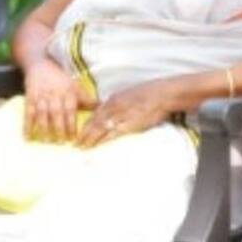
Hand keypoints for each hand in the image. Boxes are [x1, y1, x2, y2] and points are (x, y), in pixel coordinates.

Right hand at [22, 60, 91, 144]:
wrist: (40, 64)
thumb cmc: (60, 79)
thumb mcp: (75, 86)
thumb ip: (86, 99)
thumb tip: (102, 108)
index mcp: (68, 92)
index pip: (70, 109)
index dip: (71, 123)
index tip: (74, 137)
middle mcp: (54, 94)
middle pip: (56, 112)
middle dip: (59, 128)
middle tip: (61, 142)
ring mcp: (41, 96)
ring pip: (42, 113)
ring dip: (44, 128)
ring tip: (47, 141)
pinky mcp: (30, 98)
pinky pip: (28, 113)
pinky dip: (27, 125)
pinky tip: (27, 136)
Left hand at [77, 76, 193, 148]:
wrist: (166, 93)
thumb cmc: (153, 94)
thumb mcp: (132, 96)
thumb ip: (121, 104)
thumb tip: (114, 113)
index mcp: (115, 98)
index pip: (96, 112)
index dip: (87, 124)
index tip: (79, 132)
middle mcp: (115, 105)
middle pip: (95, 120)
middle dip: (84, 132)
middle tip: (75, 143)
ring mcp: (122, 113)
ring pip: (101, 127)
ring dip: (90, 138)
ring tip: (82, 147)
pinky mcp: (131, 122)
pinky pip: (113, 132)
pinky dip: (103, 139)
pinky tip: (97, 145)